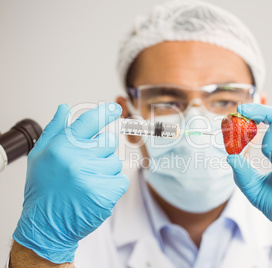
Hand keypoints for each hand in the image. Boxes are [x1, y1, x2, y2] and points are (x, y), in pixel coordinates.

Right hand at [13, 103, 128, 263]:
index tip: (115, 108)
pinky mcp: (105, 194)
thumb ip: (55, 130)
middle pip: (109, 142)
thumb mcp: (40, 156)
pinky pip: (121, 180)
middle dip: (102, 152)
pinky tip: (96, 192)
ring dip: (106, 171)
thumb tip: (64, 108)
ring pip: (116, 162)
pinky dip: (113, 186)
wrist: (46, 226)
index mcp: (61, 147)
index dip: (105, 113)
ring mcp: (92, 177)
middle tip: (86, 166)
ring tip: (87, 182)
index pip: (89, 122)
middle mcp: (77, 160)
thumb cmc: (43, 190)